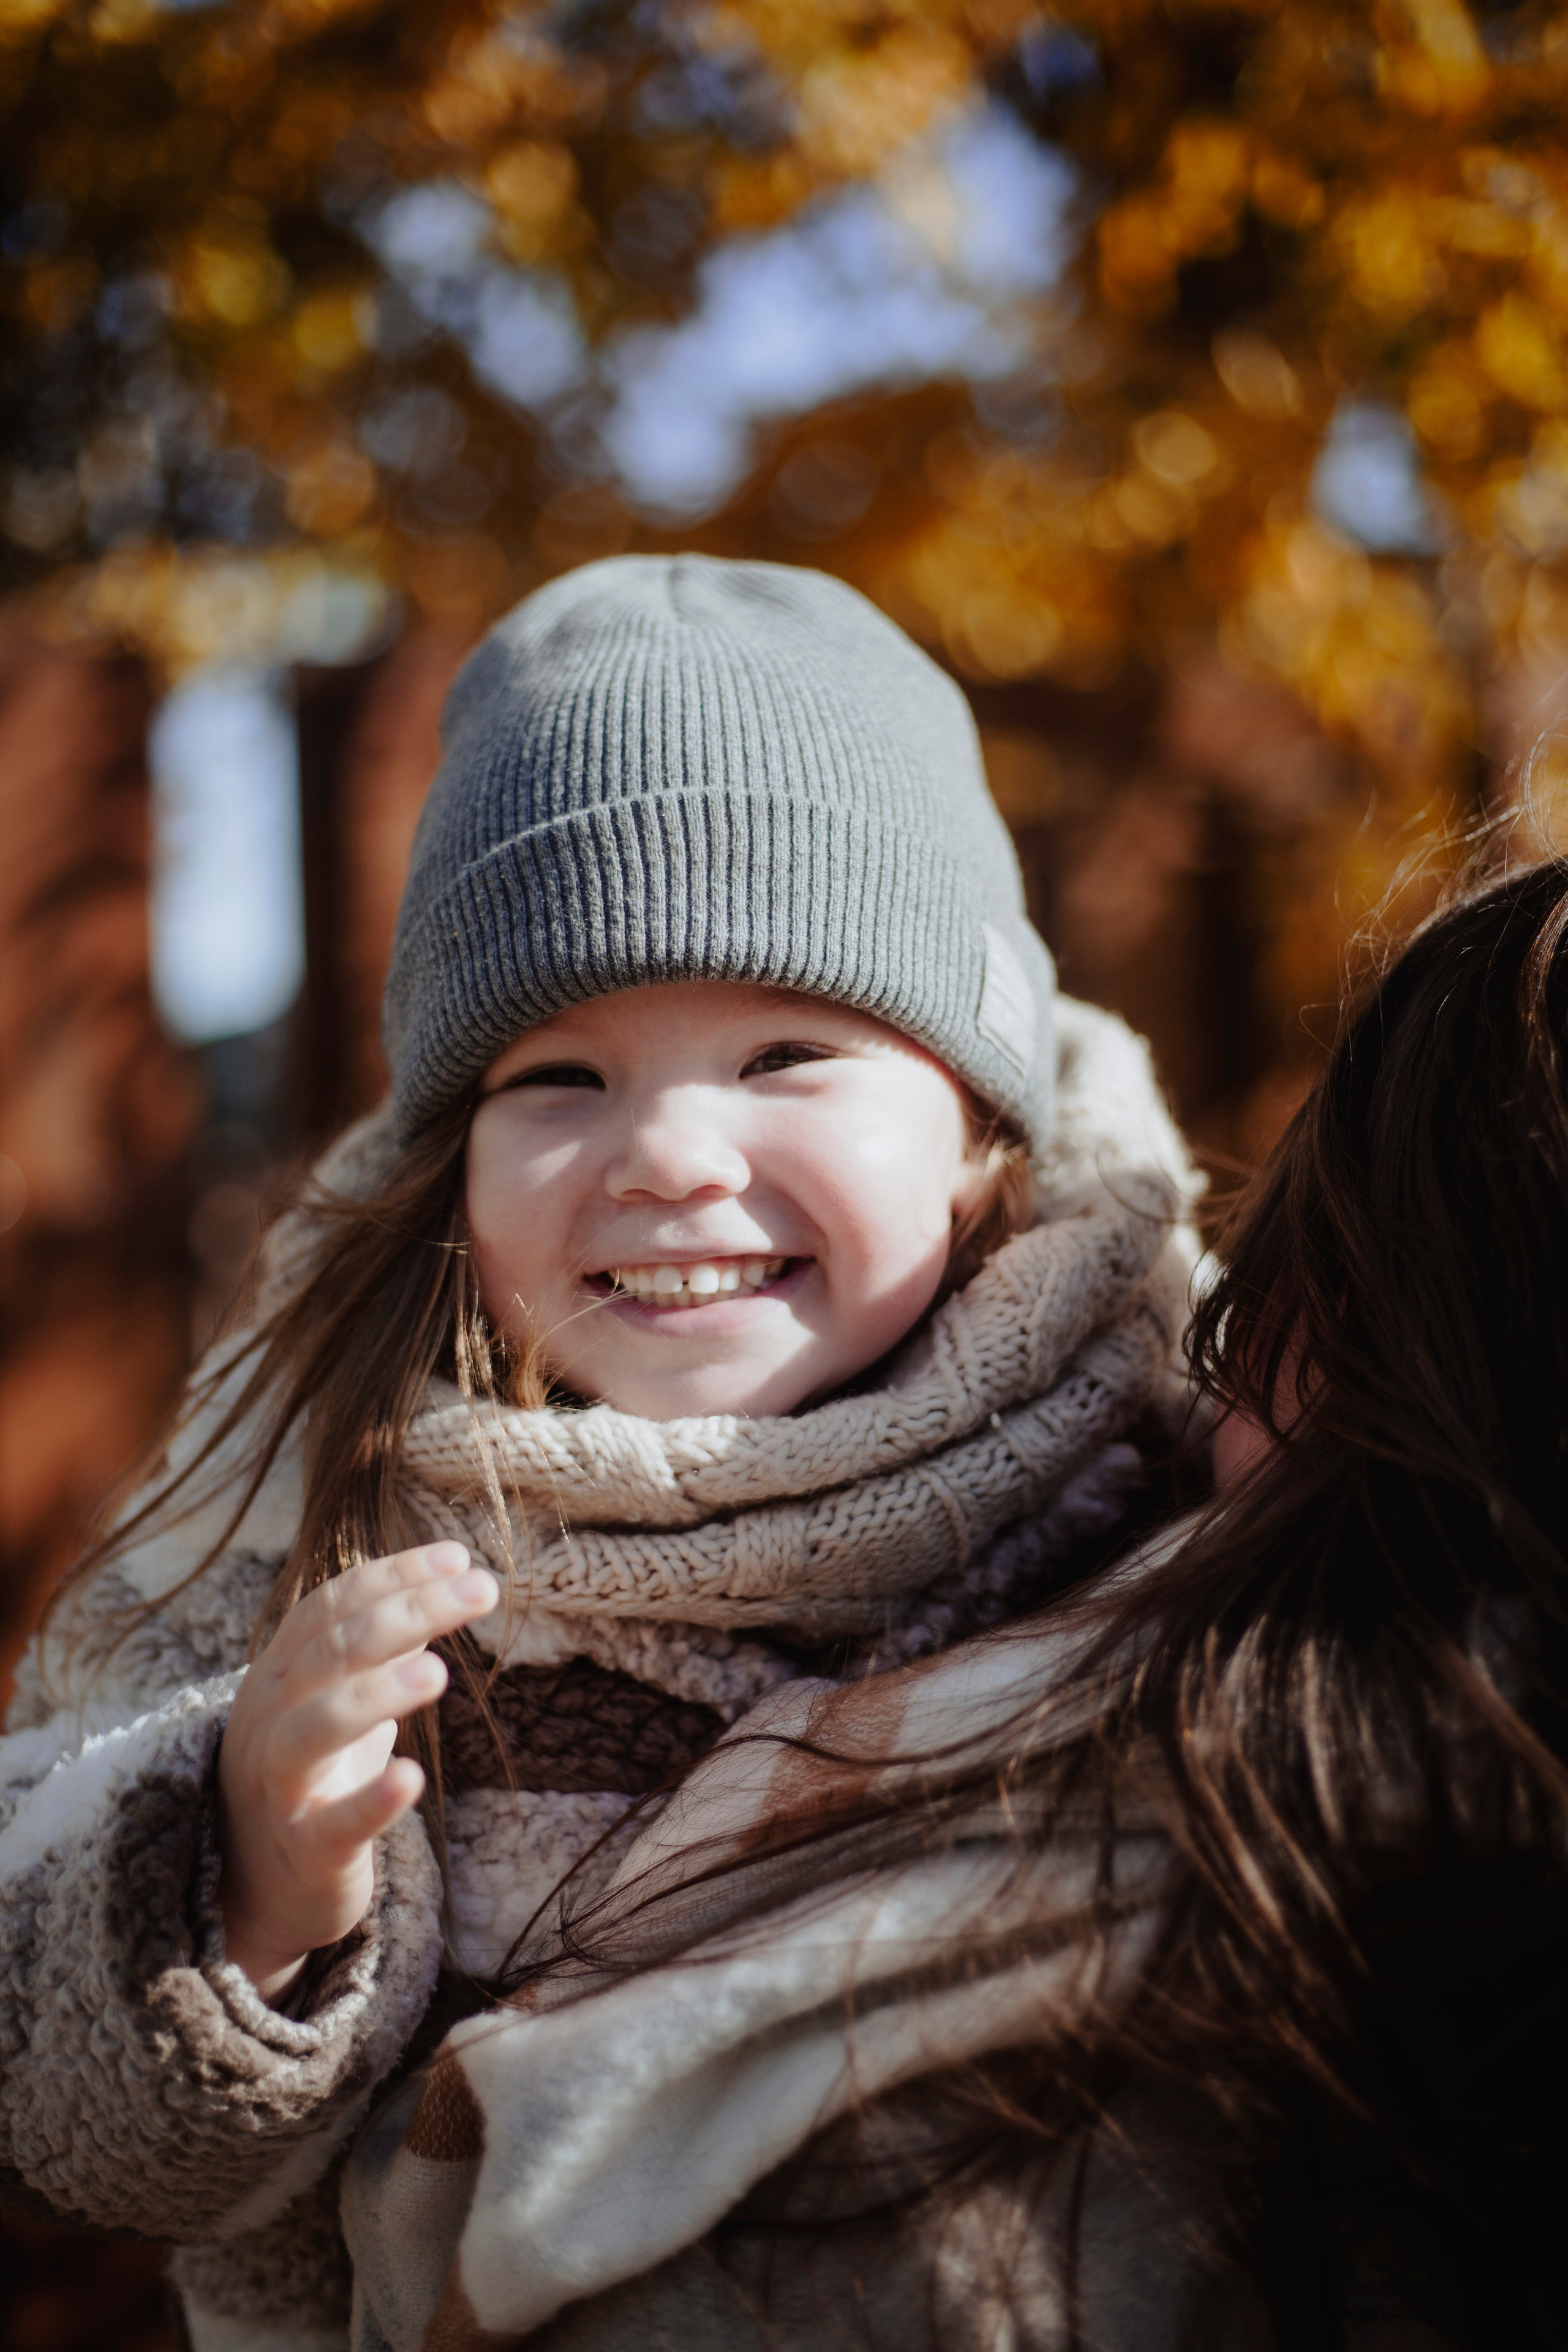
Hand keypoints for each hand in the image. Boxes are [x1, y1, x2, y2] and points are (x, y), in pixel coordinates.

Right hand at [216, 1542, 496, 2001]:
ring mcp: (282, 1785)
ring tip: (439, 1672)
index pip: (332, 1606)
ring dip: (378, 1693)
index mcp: (280, 1674)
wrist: (250, 1884)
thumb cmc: (309, 1774)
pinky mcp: (306, 1850)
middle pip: (333, 1650)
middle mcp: (270, 1720)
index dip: (393, 1575)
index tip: (458, 1556)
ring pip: (316, 1727)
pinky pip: (334, 1823)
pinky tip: (412, 1777)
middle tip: (480, 1590)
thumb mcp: (335, 1698)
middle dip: (408, 1612)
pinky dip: (371, 1800)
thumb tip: (444, 1580)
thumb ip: (378, 1645)